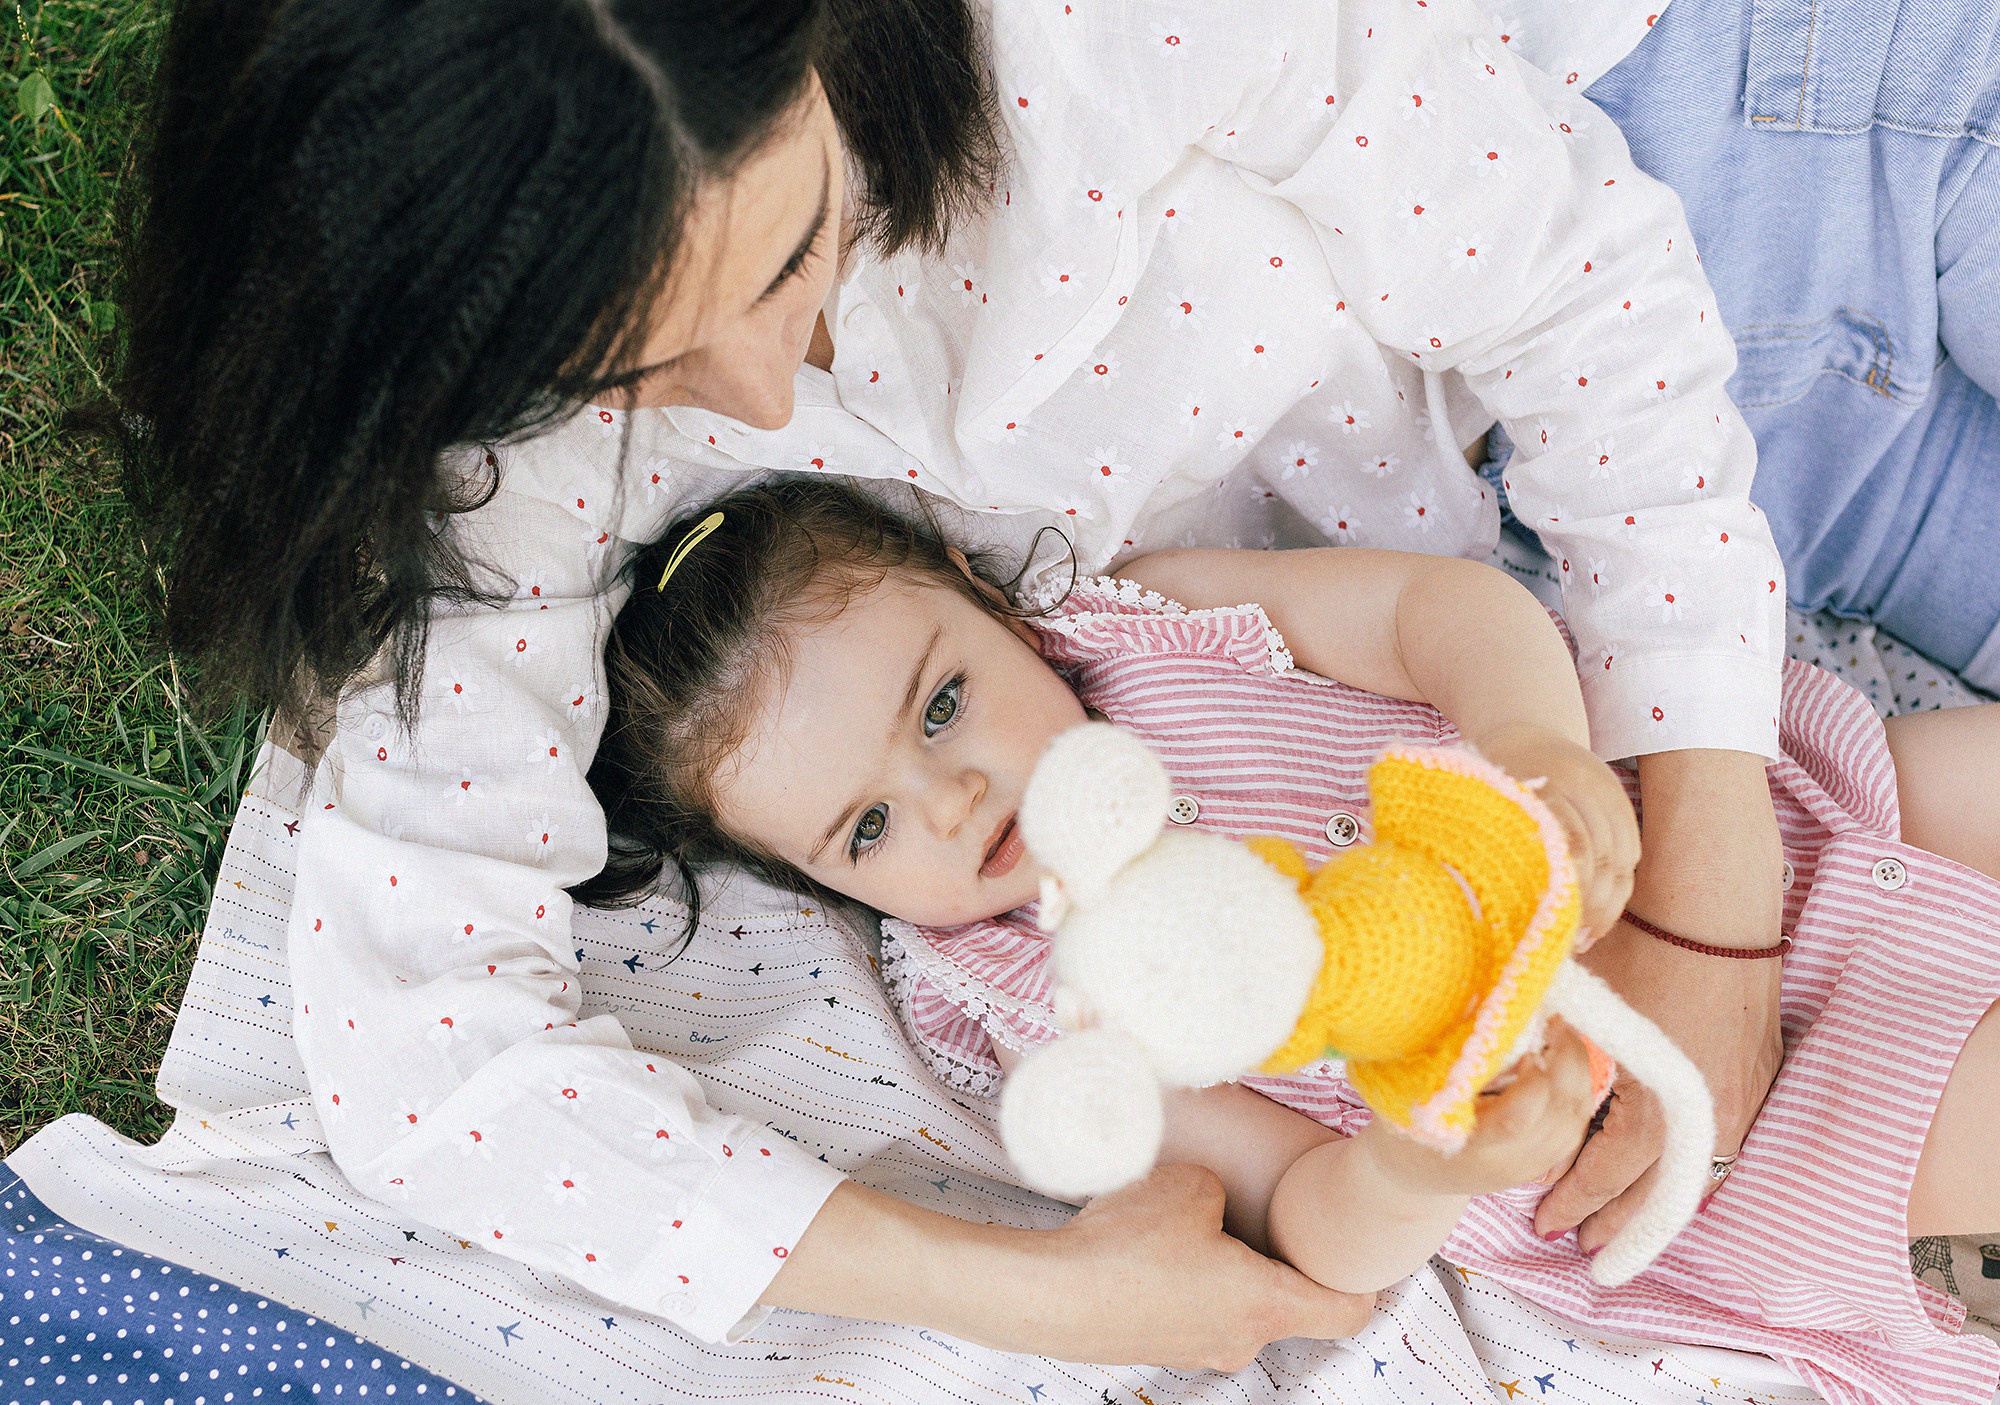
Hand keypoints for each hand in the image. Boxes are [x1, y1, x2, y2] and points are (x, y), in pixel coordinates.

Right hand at [1025, 1164, 1376, 1367]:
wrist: (1051, 1295)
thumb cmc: (1128, 1245)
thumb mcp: (1196, 1186)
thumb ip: (1229, 1195)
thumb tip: (1219, 1208)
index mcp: (1269, 1304)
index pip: (1349, 1312)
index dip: (1363, 1279)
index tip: (1359, 1252)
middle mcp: (1241, 1338)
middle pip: (1289, 1304)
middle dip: (1279, 1260)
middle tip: (1262, 1215)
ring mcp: (1196, 1350)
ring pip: (1235, 1304)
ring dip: (1226, 1268)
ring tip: (1190, 1224)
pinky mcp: (1156, 1344)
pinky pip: (1190, 1307)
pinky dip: (1184, 1280)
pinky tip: (1151, 1247)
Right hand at [1358, 1018, 1597, 1198]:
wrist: (1413, 1173)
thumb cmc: (1404, 1119)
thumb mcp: (1408, 1088)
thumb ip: (1442, 1059)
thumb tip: (1480, 1008)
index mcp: (1466, 1144)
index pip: (1517, 1120)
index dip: (1532, 1082)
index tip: (1526, 1048)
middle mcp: (1504, 1161)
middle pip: (1559, 1115)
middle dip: (1567, 1061)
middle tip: (1554, 1021)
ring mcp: (1527, 1166)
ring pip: (1575, 1118)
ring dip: (1577, 1071)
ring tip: (1560, 1033)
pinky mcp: (1542, 1163)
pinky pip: (1576, 1123)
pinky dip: (1577, 1088)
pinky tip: (1561, 1060)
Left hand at [1471, 722, 1640, 947]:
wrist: (1522, 729)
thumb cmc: (1489, 784)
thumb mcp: (1481, 810)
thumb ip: (1495, 850)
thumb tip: (1503, 915)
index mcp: (1538, 781)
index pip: (1571, 842)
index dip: (1568, 889)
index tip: (1551, 924)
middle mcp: (1579, 780)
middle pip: (1599, 853)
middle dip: (1589, 903)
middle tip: (1570, 939)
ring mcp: (1605, 786)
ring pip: (1620, 857)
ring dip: (1607, 903)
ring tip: (1585, 935)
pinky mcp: (1620, 797)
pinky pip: (1631, 851)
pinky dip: (1619, 888)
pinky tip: (1600, 916)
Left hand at [1532, 750, 1784, 1249]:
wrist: (1716, 896)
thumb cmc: (1642, 941)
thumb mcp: (1585, 1002)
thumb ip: (1554, 1052)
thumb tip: (1515, 1090)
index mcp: (1656, 1099)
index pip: (1606, 1171)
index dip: (1572, 1201)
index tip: (1546, 1224)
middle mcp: (1707, 1112)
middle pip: (1655, 1191)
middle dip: (1615, 1221)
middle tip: (1583, 1246)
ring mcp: (1741, 1094)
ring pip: (1690, 1170)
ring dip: (1651, 1197)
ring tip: (1616, 1221)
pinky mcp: (1758, 1073)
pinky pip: (1715, 1138)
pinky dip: (1683, 1162)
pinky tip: (1659, 1174)